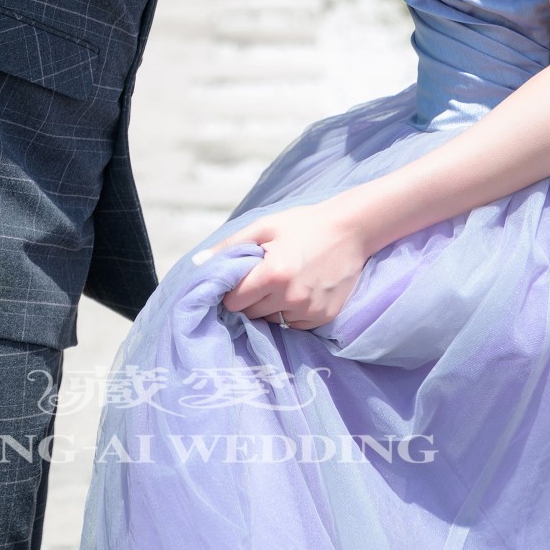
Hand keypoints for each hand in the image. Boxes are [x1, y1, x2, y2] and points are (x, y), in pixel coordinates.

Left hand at [197, 198, 369, 329]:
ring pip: (273, 321)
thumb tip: (197, 265)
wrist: (352, 230)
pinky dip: (292, 312)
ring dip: (271, 307)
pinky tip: (300, 289)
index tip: (239, 281)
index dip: (233, 291)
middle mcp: (291, 297)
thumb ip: (230, 247)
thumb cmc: (303, 224)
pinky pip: (294, 325)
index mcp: (272, 273)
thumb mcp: (265, 227)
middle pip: (252, 314)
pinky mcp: (323, 318)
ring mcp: (309, 310)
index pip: (235, 301)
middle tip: (263, 277)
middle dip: (251, 299)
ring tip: (284, 281)